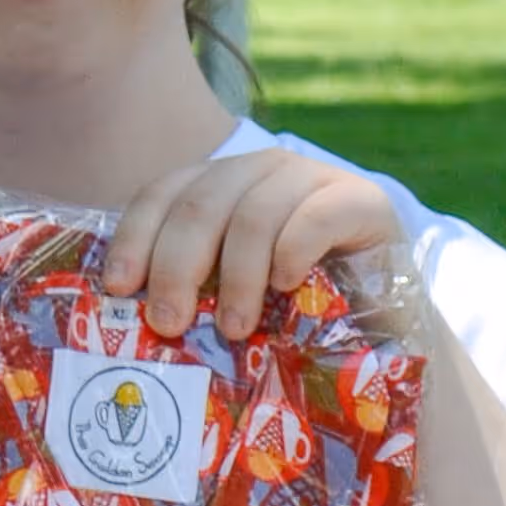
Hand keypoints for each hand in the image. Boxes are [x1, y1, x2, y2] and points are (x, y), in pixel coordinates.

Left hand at [104, 143, 398, 345]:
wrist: (387, 333)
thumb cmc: (299, 323)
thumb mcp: (234, 302)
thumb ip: (191, 293)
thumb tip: (121, 319)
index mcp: (222, 188)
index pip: (165, 194)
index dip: (136, 236)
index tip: (119, 286)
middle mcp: (263, 172)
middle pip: (201, 204)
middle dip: (177, 265)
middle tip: (169, 322)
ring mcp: (315, 180)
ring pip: (255, 212)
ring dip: (238, 275)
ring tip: (235, 329)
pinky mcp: (364, 200)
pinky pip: (316, 216)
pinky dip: (293, 250)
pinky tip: (285, 286)